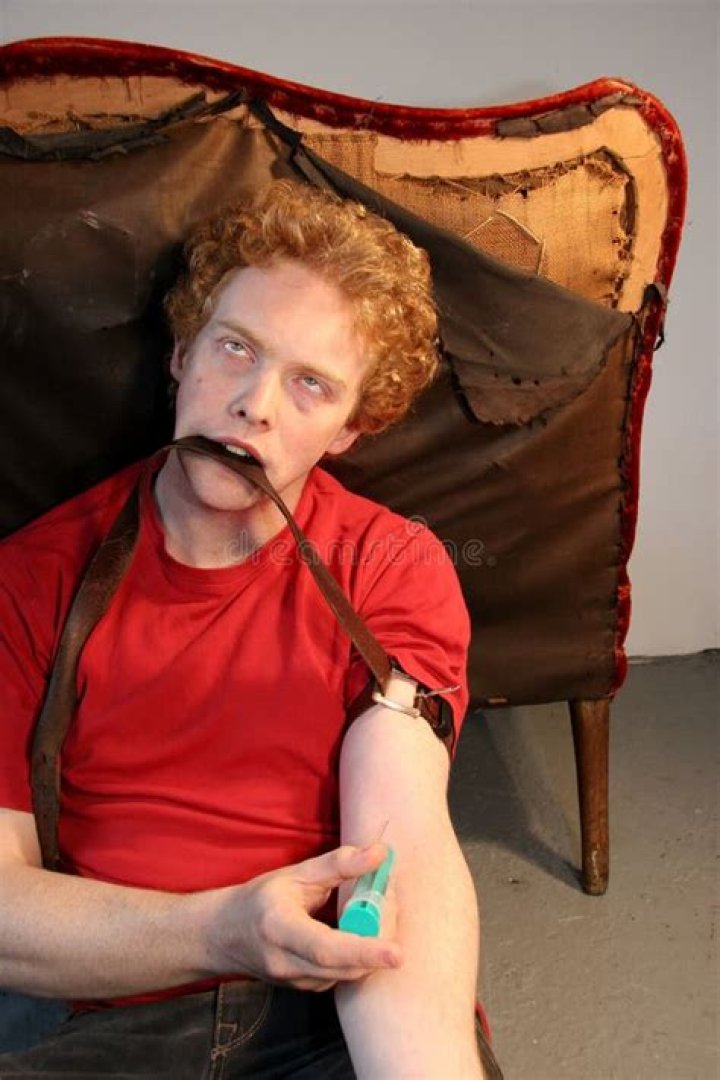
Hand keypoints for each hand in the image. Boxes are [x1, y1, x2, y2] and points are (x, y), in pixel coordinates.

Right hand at [207, 843, 402, 990]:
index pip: (326, 949)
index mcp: (279, 928)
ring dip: (372, 948)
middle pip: (344, 966)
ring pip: (348, 974)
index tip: (396, 953)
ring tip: (378, 910)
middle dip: (378, 941)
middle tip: (392, 903)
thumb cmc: (262, 899)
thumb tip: (380, 853)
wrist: (226, 934)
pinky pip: (343, 976)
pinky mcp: (306, 989)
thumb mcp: (296, 873)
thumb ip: (339, 864)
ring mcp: (296, 982)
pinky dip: (360, 956)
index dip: (363, 950)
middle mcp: (286, 963)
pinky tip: (362, 929)